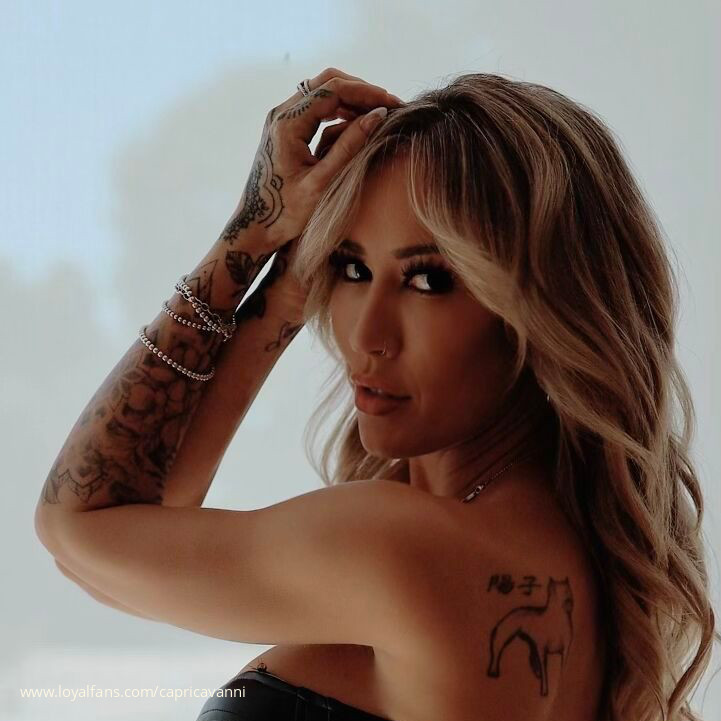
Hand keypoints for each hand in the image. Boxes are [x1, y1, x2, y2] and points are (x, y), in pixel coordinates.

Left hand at [225, 67, 404, 251]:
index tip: (392, 103)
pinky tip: (357, 128)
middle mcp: (281, 115)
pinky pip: (316, 111)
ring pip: (322, 94)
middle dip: (360, 91)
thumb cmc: (286, 212)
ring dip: (351, 101)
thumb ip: (349, 147)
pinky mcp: (286, 131)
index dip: (365, 93)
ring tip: (378, 115)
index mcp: (288, 125)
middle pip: (326, 83)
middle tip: (388, 105)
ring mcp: (282, 121)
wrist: (255, 227)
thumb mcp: (322, 182)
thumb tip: (377, 115)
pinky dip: (339, 114)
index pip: (332, 90)